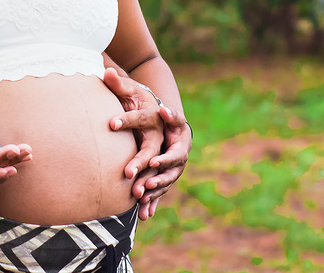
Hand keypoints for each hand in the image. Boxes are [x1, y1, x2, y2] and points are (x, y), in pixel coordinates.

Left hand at [102, 68, 163, 192]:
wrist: (163, 115)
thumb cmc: (143, 101)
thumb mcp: (132, 90)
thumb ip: (119, 82)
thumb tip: (105, 70)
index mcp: (159, 116)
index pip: (143, 117)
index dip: (127, 120)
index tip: (109, 123)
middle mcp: (170, 137)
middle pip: (160, 150)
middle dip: (145, 161)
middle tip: (128, 171)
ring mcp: (172, 155)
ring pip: (165, 173)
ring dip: (152, 183)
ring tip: (137, 192)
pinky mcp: (167, 170)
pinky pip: (163, 186)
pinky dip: (155, 199)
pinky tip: (144, 213)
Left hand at [135, 105, 190, 219]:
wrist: (173, 133)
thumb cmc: (170, 122)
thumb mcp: (172, 116)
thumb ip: (170, 114)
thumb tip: (164, 110)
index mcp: (181, 148)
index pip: (174, 156)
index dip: (164, 160)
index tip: (152, 162)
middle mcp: (178, 165)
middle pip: (169, 175)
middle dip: (158, 181)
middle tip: (146, 185)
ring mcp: (171, 174)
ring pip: (163, 187)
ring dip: (153, 194)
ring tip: (141, 200)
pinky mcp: (163, 180)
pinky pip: (158, 194)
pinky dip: (152, 203)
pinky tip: (145, 214)